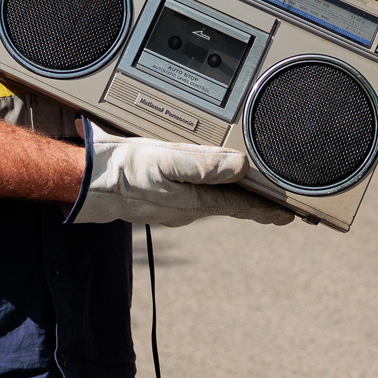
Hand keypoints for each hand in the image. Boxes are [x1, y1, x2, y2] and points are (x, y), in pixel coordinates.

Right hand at [71, 117, 293, 226]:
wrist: (88, 181)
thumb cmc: (125, 170)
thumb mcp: (166, 161)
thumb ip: (204, 165)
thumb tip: (241, 166)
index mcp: (194, 201)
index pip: (240, 206)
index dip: (267, 210)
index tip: (290, 216)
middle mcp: (187, 207)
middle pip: (229, 205)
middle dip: (254, 206)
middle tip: (278, 208)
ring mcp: (172, 205)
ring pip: (211, 200)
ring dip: (232, 198)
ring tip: (251, 196)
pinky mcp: (158, 197)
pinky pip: (192, 195)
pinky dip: (207, 190)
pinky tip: (206, 185)